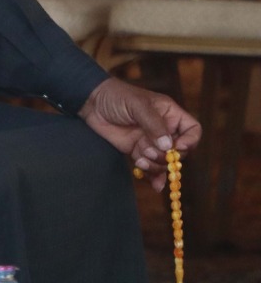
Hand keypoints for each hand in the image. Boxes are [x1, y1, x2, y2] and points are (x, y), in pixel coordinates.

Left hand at [78, 76, 201, 191]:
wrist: (91, 102)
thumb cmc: (116, 96)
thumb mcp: (137, 105)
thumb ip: (154, 124)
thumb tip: (168, 146)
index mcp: (169, 113)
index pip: (192, 130)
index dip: (190, 141)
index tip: (178, 147)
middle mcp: (163, 129)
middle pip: (179, 151)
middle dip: (167, 156)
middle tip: (149, 152)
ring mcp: (150, 141)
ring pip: (164, 161)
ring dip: (156, 165)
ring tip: (140, 158)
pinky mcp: (137, 150)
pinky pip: (150, 166)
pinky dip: (153, 176)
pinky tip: (155, 186)